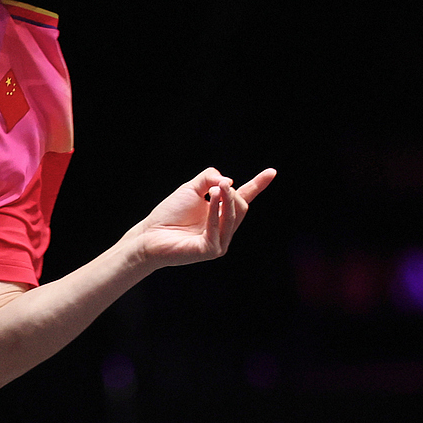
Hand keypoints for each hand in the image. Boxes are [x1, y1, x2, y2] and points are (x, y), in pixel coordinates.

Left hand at [123, 167, 275, 269]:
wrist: (150, 235)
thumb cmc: (170, 213)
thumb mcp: (190, 188)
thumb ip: (208, 179)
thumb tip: (229, 182)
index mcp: (221, 213)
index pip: (244, 197)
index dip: (258, 184)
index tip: (273, 172)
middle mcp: (224, 229)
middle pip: (240, 206)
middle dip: (232, 193)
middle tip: (217, 186)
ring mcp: (219, 242)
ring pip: (232, 216)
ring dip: (225, 200)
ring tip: (215, 189)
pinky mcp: (210, 251)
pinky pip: (218, 228)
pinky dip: (215, 212)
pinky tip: (209, 201)